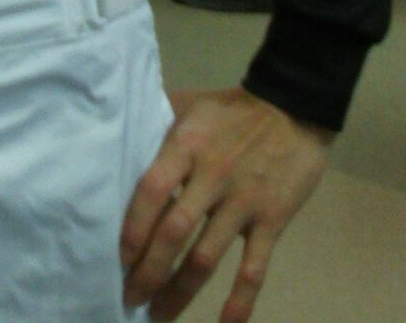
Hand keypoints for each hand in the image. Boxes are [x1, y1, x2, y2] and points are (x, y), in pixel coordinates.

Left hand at [120, 86, 332, 322]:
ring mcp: (243, 202)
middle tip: (129, 297)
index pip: (151, 191)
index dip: (132, 228)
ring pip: (205, 257)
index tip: (116, 258)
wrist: (292, 107)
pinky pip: (255, 268)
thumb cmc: (231, 111)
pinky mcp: (272, 221)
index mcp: (187, 146)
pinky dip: (241, 300)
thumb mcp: (188, 104)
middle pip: (173, 232)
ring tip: (159, 314)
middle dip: (147, 271)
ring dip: (179, 292)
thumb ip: (155, 121)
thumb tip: (112, 136)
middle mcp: (212, 176)